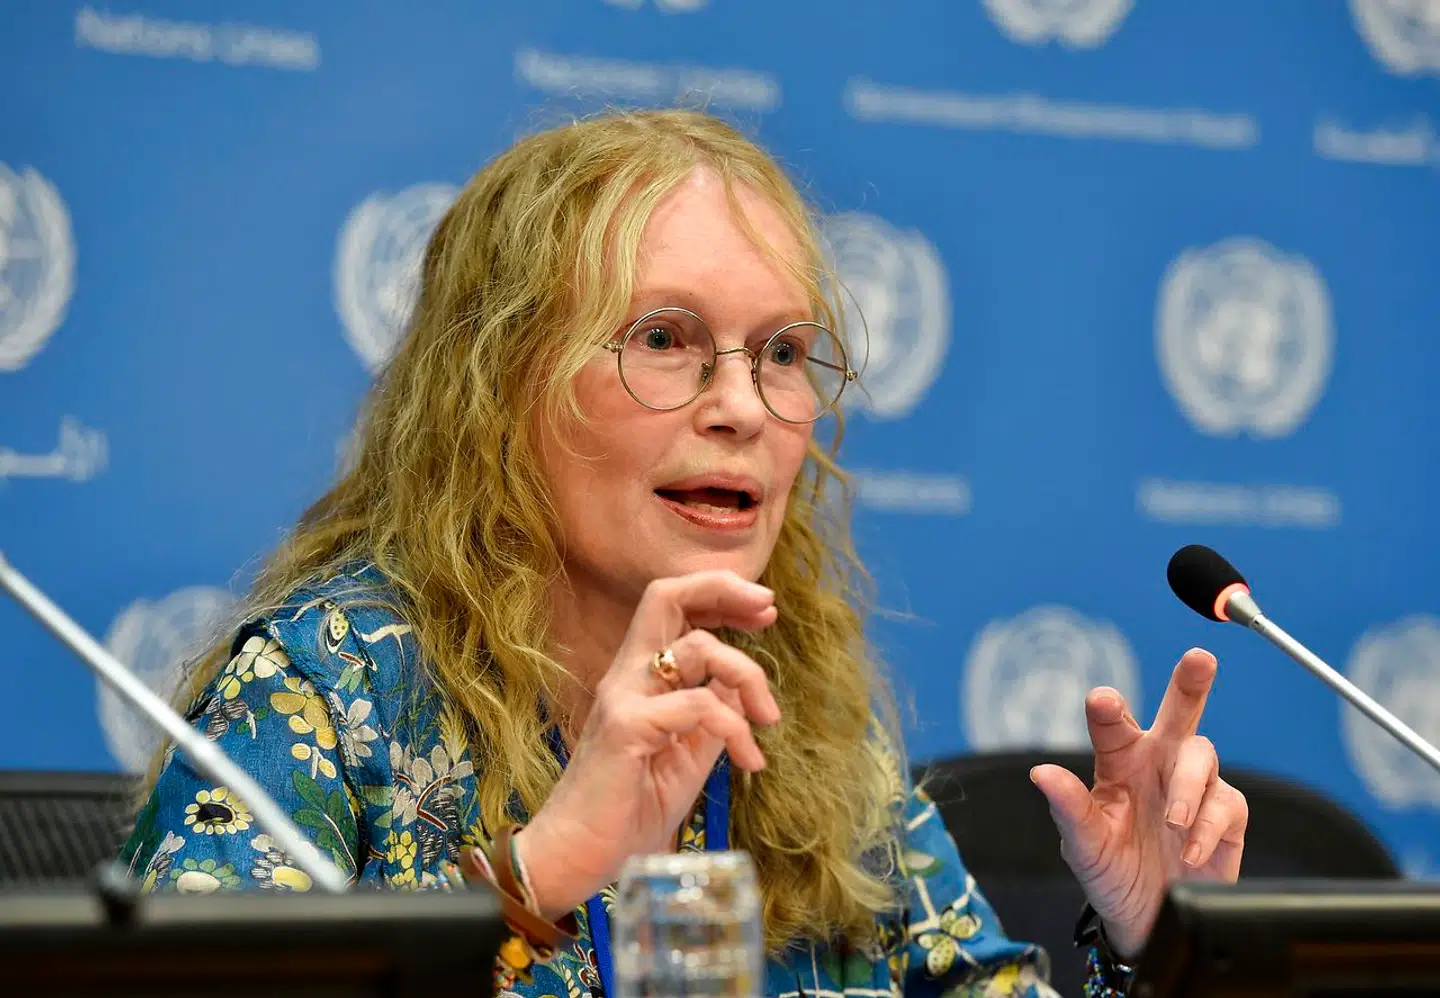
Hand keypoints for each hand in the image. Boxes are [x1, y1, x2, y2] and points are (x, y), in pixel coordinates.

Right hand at [515, 570, 780, 918]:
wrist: (576, 859)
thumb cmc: (628, 809)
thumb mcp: (686, 755)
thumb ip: (711, 717)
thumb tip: (742, 690)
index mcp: (638, 676)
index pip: (672, 606)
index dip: (719, 596)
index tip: (763, 611)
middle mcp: (626, 675)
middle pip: (665, 595)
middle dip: (725, 590)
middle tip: (769, 610)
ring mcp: (623, 698)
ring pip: (696, 646)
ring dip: (749, 676)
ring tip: (768, 722)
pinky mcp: (627, 729)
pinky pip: (698, 704)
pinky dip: (736, 727)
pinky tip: (749, 761)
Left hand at [1030, 648, 1247, 959]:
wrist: (1144, 918)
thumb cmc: (1109, 870)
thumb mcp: (1082, 846)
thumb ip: (1068, 810)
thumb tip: (1041, 773)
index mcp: (1118, 762)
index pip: (1112, 725)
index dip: (1107, 709)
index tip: (1102, 700)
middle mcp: (1157, 764)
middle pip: (1178, 713)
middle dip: (1189, 684)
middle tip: (1199, 659)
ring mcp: (1193, 787)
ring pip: (1202, 755)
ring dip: (1188, 785)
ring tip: (1173, 821)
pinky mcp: (1224, 816)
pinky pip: (1226, 803)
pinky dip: (1207, 825)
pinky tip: (1189, 849)